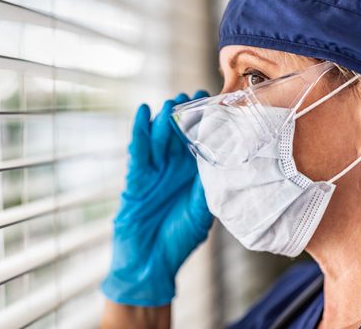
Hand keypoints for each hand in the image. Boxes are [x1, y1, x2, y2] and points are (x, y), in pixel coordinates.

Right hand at [101, 91, 213, 306]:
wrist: (150, 264)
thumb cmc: (178, 240)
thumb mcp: (202, 213)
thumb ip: (209, 188)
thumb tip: (224, 161)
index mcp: (193, 177)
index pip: (201, 144)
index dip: (207, 124)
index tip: (215, 102)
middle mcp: (174, 171)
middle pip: (179, 135)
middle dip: (186, 115)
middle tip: (193, 96)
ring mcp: (154, 173)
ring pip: (159, 139)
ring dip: (164, 119)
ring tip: (173, 102)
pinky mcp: (136, 179)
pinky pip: (138, 152)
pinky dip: (139, 132)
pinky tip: (143, 112)